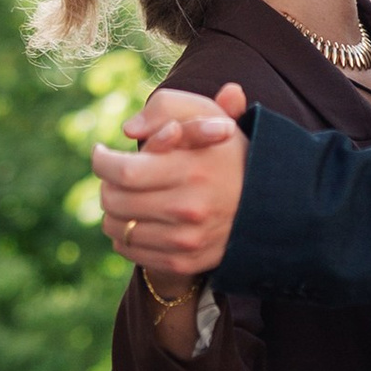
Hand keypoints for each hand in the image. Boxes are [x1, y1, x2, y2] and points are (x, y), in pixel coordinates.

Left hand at [94, 82, 248, 276]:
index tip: (101, 152)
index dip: (102, 160)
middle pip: (114, 201)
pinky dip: (124, 234)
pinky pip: (129, 251)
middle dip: (107, 182)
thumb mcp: (205, 114)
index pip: (124, 172)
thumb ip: (166, 109)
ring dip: (114, 209)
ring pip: (117, 228)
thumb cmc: (225, 149)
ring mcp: (186, 240)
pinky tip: (137, 217)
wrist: (268, 201)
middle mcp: (190, 208)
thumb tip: (129, 129)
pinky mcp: (182, 261)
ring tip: (127, 194)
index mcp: (193, 168)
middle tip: (116, 172)